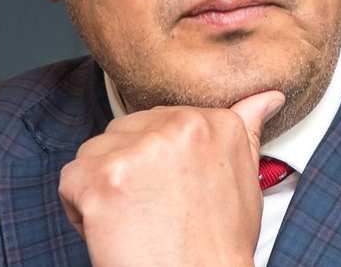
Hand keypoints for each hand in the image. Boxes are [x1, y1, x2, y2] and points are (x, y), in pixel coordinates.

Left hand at [58, 90, 284, 266]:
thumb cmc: (218, 244)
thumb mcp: (245, 179)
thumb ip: (247, 128)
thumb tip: (268, 96)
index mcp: (213, 121)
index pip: (159, 121)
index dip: (157, 161)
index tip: (171, 190)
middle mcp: (177, 125)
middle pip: (125, 131)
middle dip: (129, 168)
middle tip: (153, 210)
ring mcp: (137, 150)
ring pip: (96, 151)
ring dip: (104, 185)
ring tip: (134, 220)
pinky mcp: (102, 178)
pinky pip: (71, 180)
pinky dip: (81, 209)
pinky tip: (112, 229)